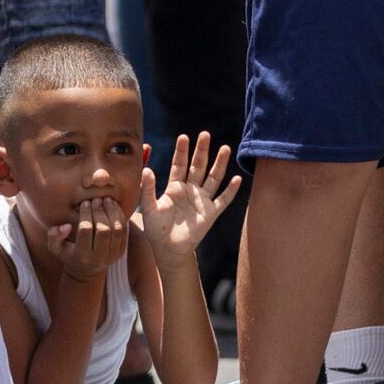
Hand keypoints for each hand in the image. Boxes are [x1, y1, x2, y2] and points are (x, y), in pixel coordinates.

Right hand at [47, 194, 131, 279]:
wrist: (87, 270)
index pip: (85, 231)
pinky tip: (114, 205)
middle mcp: (99, 257)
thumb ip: (54, 236)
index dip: (85, 215)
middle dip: (99, 212)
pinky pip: (124, 230)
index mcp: (81, 256)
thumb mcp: (56, 248)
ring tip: (106, 199)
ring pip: (116, 229)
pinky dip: (120, 216)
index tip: (84, 203)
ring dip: (112, 212)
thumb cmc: (69, 254)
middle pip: (103, 230)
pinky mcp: (121, 250)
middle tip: (96, 199)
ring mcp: (113, 254)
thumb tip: (66, 226)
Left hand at [135, 131, 241, 267]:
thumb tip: (146, 170)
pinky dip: (230, 190)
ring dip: (220, 164)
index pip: (179, 165)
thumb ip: (148, 189)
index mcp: (175, 187)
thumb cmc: (156, 229)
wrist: (168, 249)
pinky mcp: (211, 213)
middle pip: (198, 166)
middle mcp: (191, 190)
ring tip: (225, 148)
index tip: (184, 137)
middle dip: (202, 151)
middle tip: (205, 134)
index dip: (181, 151)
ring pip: (213, 178)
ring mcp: (202, 200)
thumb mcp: (149, 208)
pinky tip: (237, 179)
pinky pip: (223, 199)